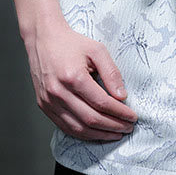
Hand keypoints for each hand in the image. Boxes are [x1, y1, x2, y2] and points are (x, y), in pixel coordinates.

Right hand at [25, 16, 138, 141]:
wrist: (43, 39)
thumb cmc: (71, 44)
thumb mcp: (97, 50)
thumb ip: (111, 73)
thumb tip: (122, 96)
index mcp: (73, 77)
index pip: (101, 103)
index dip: (119, 113)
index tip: (132, 116)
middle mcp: (58, 92)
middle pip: (91, 119)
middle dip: (113, 126)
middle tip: (128, 127)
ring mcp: (49, 101)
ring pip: (78, 128)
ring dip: (100, 134)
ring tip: (116, 133)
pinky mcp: (44, 106)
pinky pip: (65, 127)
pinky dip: (83, 133)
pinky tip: (96, 132)